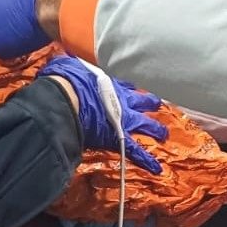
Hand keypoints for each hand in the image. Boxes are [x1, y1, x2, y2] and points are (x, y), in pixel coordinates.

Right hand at [38, 57, 165, 173]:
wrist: (67, 99)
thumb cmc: (66, 81)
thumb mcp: (66, 65)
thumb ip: (68, 63)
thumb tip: (62, 58)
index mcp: (110, 83)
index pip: (125, 84)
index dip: (129, 87)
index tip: (134, 87)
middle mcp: (122, 100)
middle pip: (142, 101)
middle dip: (150, 103)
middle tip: (157, 104)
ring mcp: (123, 119)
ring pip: (146, 124)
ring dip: (156, 130)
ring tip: (164, 134)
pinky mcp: (119, 137)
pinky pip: (136, 150)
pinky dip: (147, 160)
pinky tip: (157, 169)